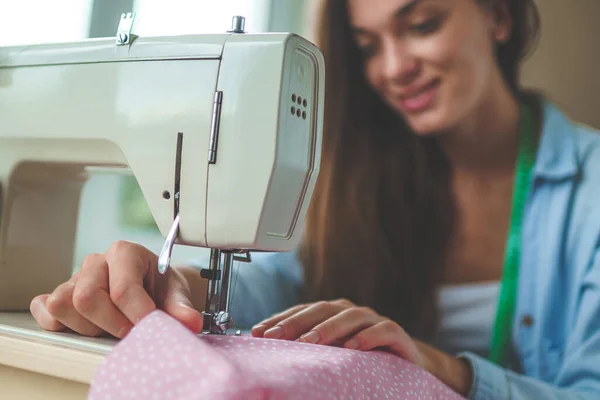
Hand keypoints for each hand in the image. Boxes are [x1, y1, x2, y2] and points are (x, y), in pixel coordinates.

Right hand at [30, 240, 203, 338]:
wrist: (153, 286)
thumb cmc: (161, 286)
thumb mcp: (176, 292)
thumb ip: (181, 307)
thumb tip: (190, 322)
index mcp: (125, 253)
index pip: (123, 288)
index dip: (136, 314)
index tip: (147, 327)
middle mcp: (97, 262)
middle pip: (87, 297)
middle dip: (110, 323)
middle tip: (129, 332)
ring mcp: (75, 277)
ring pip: (63, 305)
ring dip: (86, 326)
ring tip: (108, 328)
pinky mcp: (60, 293)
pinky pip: (43, 307)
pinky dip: (55, 322)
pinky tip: (80, 326)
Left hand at [251, 299, 473, 395]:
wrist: (407, 362)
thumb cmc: (364, 358)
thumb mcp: (333, 353)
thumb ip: (310, 348)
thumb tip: (272, 352)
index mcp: (334, 313)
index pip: (303, 311)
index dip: (280, 319)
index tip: (257, 332)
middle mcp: (352, 311)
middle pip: (322, 310)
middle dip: (296, 322)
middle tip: (274, 336)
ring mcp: (375, 320)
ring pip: (350, 317)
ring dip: (328, 328)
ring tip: (309, 341)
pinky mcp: (396, 333)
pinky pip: (383, 331)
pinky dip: (367, 337)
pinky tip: (352, 348)